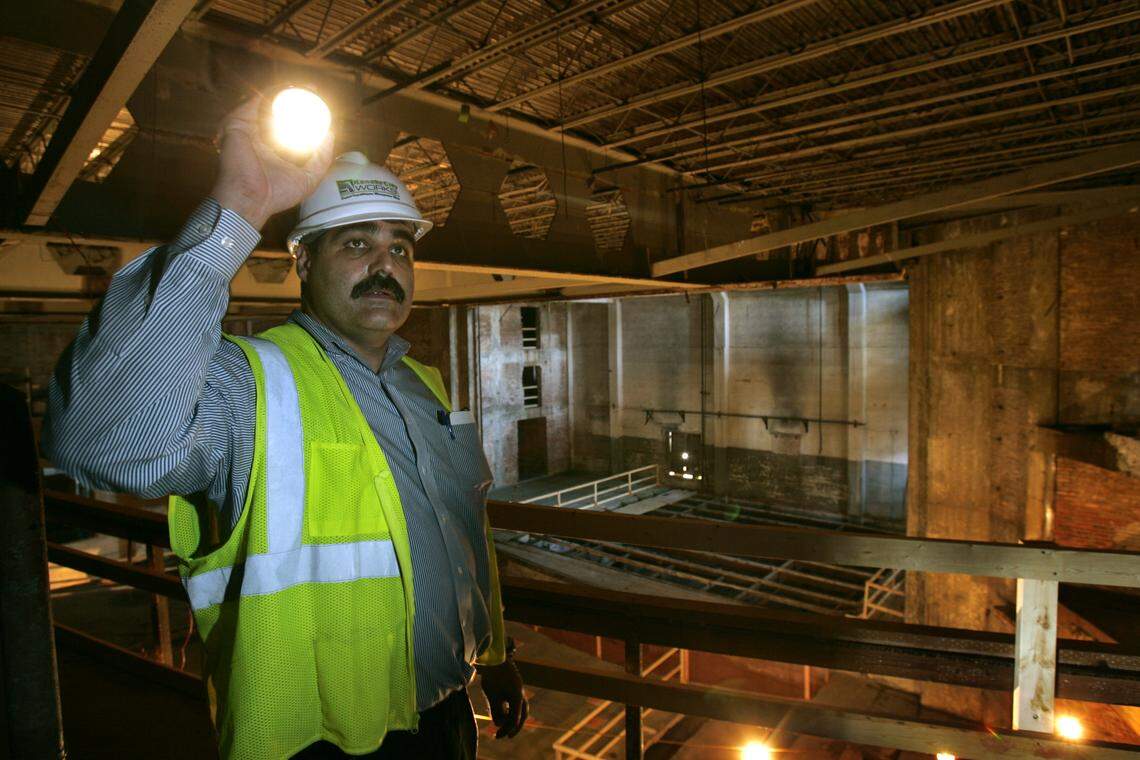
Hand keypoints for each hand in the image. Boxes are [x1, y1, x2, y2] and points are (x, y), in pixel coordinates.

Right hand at [210, 95, 334, 230]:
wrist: (252, 199)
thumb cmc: (276, 195)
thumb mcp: (309, 177)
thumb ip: (321, 158)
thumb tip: (330, 135)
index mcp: (271, 149)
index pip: (288, 125)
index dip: (303, 113)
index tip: (319, 105)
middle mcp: (258, 136)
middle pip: (278, 111)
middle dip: (297, 98)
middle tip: (314, 91)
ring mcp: (247, 129)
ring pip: (267, 103)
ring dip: (287, 90)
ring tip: (307, 87)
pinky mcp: (237, 123)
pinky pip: (256, 101)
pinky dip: (272, 92)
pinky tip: (289, 87)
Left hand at [477, 659, 527, 738]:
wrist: (494, 657)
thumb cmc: (492, 676)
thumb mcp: (492, 695)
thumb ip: (496, 711)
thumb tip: (498, 723)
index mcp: (517, 697)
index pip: (514, 719)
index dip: (506, 729)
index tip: (497, 736)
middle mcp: (520, 693)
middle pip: (523, 714)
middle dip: (515, 726)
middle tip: (508, 736)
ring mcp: (518, 688)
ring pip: (520, 707)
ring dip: (512, 717)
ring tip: (501, 722)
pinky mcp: (514, 685)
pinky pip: (515, 701)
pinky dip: (509, 708)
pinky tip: (500, 710)